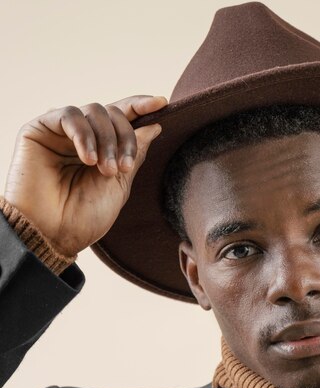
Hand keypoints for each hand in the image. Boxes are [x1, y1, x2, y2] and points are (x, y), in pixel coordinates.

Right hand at [3, 95, 166, 256]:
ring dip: (107, 140)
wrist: (53, 233)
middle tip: (123, 168)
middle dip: (125, 138)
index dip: (142, 107)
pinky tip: (88, 159)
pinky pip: (69, 115)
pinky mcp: (39, 129)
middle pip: (113, 113)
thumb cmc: (84, 216)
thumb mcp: (120, 184)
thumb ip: (135, 153)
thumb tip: (154, 126)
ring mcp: (61, 132)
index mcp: (102, 149)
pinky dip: (84, 134)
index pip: (123, 118)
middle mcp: (82, 136)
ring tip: (105, 170)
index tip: (162, 104)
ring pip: (95, 111)